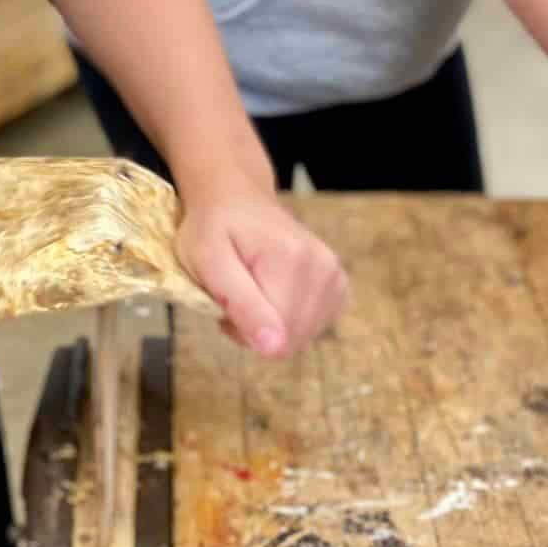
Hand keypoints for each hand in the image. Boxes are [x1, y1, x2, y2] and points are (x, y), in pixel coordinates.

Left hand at [176, 178, 348, 358]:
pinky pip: (314, 326)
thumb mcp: (209, 262)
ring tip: (251, 290)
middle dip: (256, 329)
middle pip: (292, 340)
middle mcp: (324, 268)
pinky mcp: (339, 285)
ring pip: (303, 337)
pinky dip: (289, 319)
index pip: (277, 338)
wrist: (236, 197)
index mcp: (293, 260)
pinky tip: (273, 292)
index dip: (242, 331)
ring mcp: (336, 276)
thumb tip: (275, 349)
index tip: (223, 304)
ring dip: (271, 326)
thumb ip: (243, 306)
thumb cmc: (214, 227)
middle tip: (233, 295)